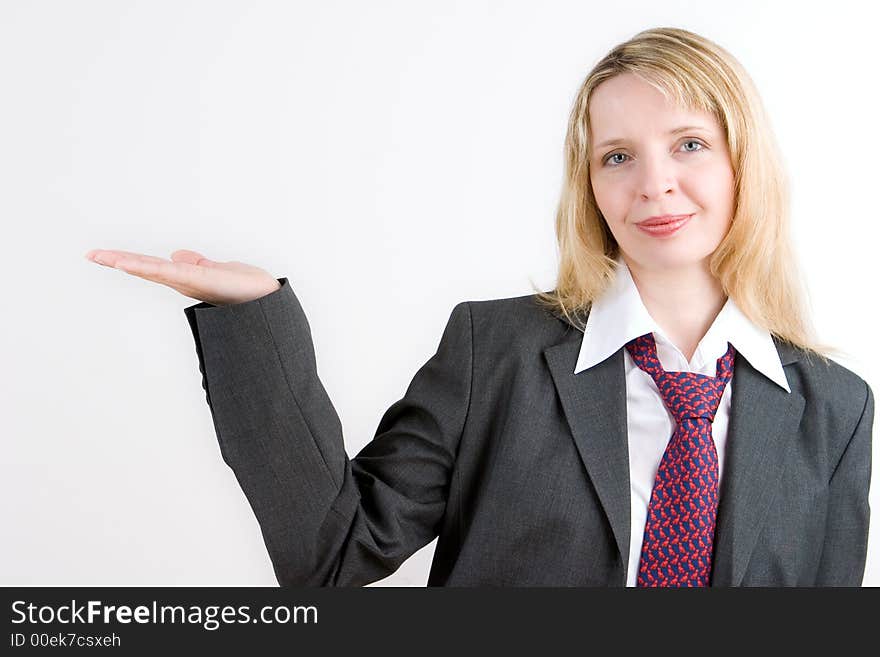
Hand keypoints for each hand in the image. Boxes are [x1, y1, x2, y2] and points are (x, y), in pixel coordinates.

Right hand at [84, 248, 281, 305]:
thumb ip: (197, 264)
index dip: (129, 261)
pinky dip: (151, 268)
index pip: (152, 267)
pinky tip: (135, 264)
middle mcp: (186, 283)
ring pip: (154, 270)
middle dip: (119, 261)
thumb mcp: (217, 271)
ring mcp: (192, 283)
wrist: (270, 303)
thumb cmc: (248, 291)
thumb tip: (176, 255)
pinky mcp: (202, 280)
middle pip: (146, 269)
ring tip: (104, 257)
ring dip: (129, 263)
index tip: (103, 255)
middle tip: (91, 254)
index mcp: (187, 279)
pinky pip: (172, 272)